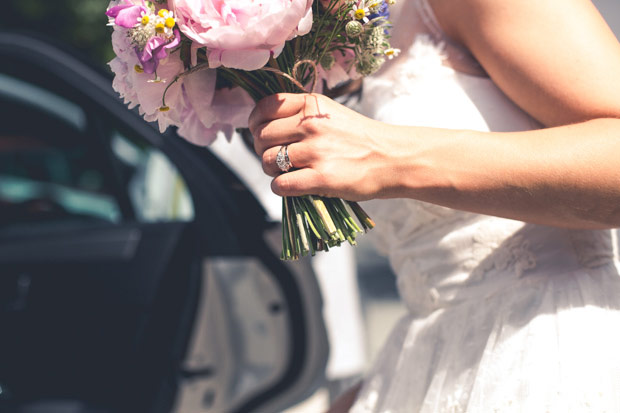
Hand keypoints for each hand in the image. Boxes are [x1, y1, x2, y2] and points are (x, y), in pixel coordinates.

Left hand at [248, 93, 399, 200]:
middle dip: (261, 149)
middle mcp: (311, 124)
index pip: (265, 107)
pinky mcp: (321, 178)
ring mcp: (315, 151)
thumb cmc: (361, 138)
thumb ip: (302, 115)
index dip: (256, 123)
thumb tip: (264, 127)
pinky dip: (280, 188)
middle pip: (261, 136)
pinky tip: (292, 186)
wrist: (393, 158)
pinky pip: (280, 184)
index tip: (260, 133)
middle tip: (275, 158)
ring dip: (271, 170)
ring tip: (286, 172)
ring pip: (267, 161)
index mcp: (312, 105)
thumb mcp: (332, 113)